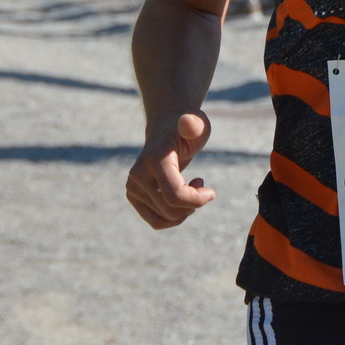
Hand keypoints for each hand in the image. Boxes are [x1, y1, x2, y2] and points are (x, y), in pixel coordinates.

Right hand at [126, 112, 215, 228]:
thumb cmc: (187, 128)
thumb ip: (194, 125)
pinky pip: (156, 222)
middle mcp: (138, 175)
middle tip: (200, 184)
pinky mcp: (133, 196)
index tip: (212, 192)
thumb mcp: (197, 125)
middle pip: (172, 210)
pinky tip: (182, 200)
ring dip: (184, 210)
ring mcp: (133, 187)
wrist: (167, 129)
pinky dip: (174, 217)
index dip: (197, 200)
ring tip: (191, 188)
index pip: (175, 196)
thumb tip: (186, 122)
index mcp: (154, 159)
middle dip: (193, 204)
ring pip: (164, 219)